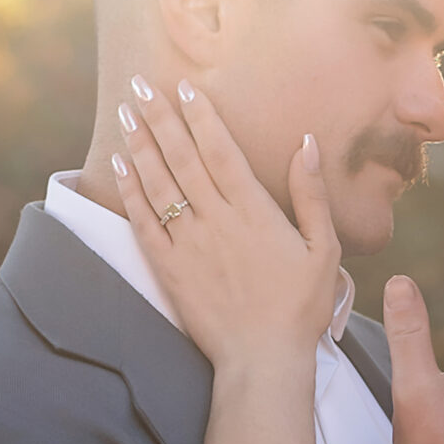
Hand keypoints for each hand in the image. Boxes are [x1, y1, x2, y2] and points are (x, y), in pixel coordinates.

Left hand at [112, 79, 339, 368]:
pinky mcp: (169, 269)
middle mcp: (216, 220)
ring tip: (126, 111)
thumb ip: (311, 194)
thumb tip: (306, 142)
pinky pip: (143, 222)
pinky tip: (119, 165)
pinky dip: (130, 190)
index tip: (183, 86)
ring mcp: (188, 244)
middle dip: (160, 117)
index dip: (200, 115)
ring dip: (140, 144)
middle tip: (140, 83)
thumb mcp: (324, 249)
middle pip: (182, 157)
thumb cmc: (300, 308)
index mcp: (254, 212)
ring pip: (158, 183)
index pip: (220, 150)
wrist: (262, 360)